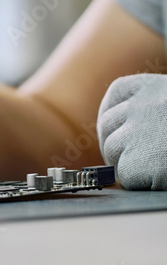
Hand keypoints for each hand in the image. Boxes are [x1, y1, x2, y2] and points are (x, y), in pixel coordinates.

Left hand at [97, 74, 166, 189]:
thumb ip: (153, 111)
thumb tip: (123, 125)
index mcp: (159, 87)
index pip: (118, 92)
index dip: (115, 114)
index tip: (119, 129)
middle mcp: (146, 105)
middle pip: (108, 124)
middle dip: (118, 143)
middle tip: (140, 158)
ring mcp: (140, 132)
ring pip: (113, 150)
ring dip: (129, 163)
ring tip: (158, 167)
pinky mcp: (141, 161)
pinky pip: (126, 174)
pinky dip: (140, 181)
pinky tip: (160, 178)